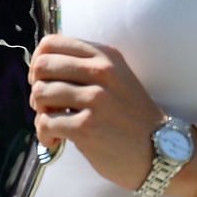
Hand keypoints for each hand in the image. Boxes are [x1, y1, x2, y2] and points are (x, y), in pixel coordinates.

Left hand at [28, 33, 166, 191]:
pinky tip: (55, 141)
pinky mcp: (87, 127)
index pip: (52, 44)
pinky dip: (44, 134)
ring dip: (40, 112)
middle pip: (42, 67)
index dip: (39, 62)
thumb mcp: (116, 78)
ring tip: (51, 124)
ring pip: (41, 94)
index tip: (44, 80)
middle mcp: (101, 72)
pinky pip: (45, 123)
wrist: (161, 151)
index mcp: (105, 56)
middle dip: (36, 87)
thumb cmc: (130, 117)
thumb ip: (85, 67)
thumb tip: (39, 68)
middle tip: (45, 105)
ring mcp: (95, 99)